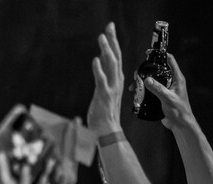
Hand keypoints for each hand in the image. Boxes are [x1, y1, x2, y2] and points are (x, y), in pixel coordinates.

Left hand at [86, 22, 124, 136]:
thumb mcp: (104, 88)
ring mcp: (111, 88)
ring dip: (106, 50)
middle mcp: (116, 81)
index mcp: (116, 79)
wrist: (107, 129)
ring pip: (111, 65)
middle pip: (116, 56)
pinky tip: (95, 59)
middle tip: (109, 26)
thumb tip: (100, 57)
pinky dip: (99, 69)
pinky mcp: (104, 96)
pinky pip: (102, 80)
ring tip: (101, 37)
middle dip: (112, 40)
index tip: (109, 28)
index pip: (116, 56)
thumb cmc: (105, 110)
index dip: (113, 42)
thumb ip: (104, 73)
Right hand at [142, 54, 194, 130]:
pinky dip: (143, 90)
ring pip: (153, 80)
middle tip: (137, 74)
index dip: (161, 54)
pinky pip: (151, 90)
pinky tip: (137, 94)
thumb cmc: (179, 112)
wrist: (180, 125)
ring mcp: (166, 89)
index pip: (170, 61)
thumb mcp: (168, 98)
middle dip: (146, 70)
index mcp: (177, 78)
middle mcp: (172, 82)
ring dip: (143, 82)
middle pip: (158, 70)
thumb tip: (147, 79)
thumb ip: (158, 88)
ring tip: (134, 86)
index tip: (150, 53)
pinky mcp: (161, 96)